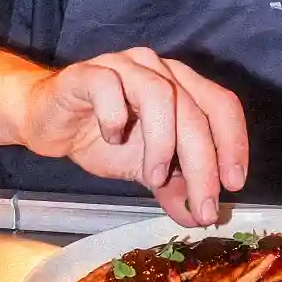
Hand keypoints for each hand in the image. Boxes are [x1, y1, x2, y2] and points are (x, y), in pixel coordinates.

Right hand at [22, 47, 248, 227]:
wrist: (46, 121)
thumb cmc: (99, 135)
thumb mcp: (143, 168)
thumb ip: (174, 187)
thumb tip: (199, 215)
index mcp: (180, 84)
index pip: (221, 105)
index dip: (233, 142)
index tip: (234, 183)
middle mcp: (158, 69)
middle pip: (193, 109)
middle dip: (203, 162)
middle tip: (203, 204)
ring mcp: (123, 66)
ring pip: (159, 94)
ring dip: (163, 142)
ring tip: (154, 176)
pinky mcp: (88, 73)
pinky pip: (109, 87)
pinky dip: (115, 117)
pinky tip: (111, 138)